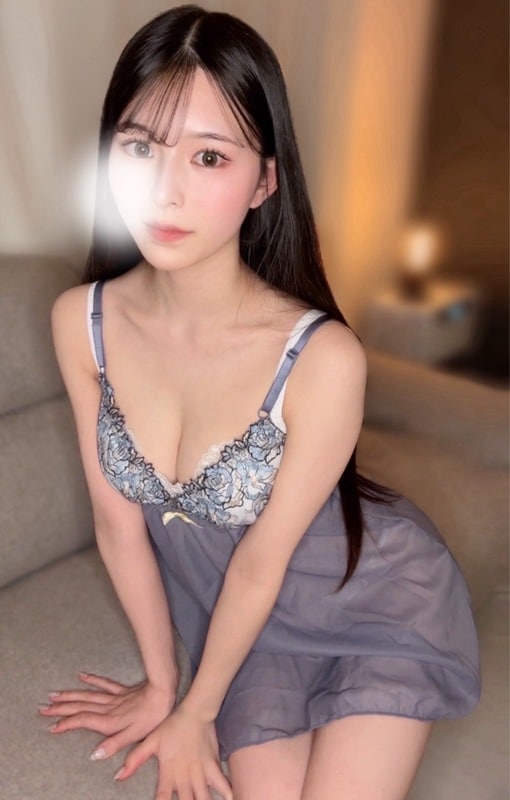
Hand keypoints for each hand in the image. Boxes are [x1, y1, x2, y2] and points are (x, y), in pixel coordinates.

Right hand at [39, 672, 174, 759]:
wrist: (164, 691)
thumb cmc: (152, 716)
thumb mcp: (134, 735)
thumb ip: (114, 744)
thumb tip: (93, 755)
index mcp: (109, 720)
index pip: (82, 721)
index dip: (66, 723)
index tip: (51, 726)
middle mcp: (108, 707)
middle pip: (80, 707)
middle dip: (60, 708)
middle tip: (43, 708)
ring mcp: (115, 697)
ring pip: (87, 695)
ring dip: (70, 695)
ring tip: (54, 695)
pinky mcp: (123, 690)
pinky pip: (104, 684)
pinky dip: (92, 680)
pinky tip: (82, 676)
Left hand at [115, 705, 232, 799]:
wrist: (194, 712)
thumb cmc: (171, 726)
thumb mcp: (151, 741)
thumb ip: (135, 759)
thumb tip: (118, 777)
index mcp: (168, 772)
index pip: (161, 798)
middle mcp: (184, 775)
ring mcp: (200, 771)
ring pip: (203, 797)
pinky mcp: (213, 764)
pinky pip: (221, 782)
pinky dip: (226, 791)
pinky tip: (231, 798)